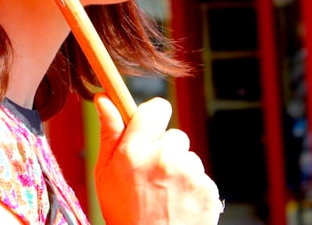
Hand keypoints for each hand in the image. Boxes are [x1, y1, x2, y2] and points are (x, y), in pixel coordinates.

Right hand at [95, 94, 221, 224]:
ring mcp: (188, 173)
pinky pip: (201, 176)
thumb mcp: (104, 173)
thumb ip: (108, 133)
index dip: (153, 117)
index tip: (149, 129)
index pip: (157, 107)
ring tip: (165, 194)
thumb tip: (104, 99)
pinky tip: (179, 203)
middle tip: (152, 176)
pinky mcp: (207, 188)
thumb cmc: (124, 213)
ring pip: (188, 156)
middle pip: (174, 134)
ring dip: (180, 170)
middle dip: (165, 150)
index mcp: (135, 150)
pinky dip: (192, 187)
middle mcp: (164, 157)